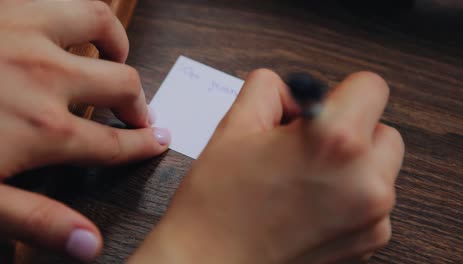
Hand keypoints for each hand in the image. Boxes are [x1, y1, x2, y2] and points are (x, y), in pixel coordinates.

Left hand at [0, 1, 169, 261]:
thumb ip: (39, 220)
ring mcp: (25, 31)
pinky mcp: (3, 4)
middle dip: (139, 103)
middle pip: (124, 85)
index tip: (161, 142)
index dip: (144, 145)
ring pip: (101, 24)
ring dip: (117, 44)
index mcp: (46, 128)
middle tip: (139, 115)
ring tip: (116, 58)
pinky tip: (67, 28)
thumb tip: (91, 245)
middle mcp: (48, 75)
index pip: (117, 141)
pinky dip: (75, 14)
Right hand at [129, 70, 403, 262]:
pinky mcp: (370, 241)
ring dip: (354, 163)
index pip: (371, 86)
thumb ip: (271, 88)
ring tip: (306, 178)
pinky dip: (351, 195)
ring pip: (381, 167)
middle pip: (383, 130)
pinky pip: (375, 201)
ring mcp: (373, 217)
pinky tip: (311, 204)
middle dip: (350, 129)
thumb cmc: (217, 201)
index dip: (341, 92)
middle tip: (307, 146)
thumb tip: (297, 92)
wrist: (211, 261)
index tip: (319, 109)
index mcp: (334, 141)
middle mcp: (366, 181)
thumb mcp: (236, 125)